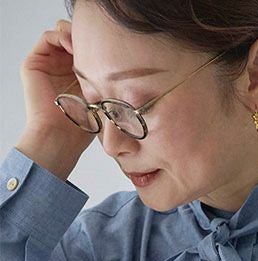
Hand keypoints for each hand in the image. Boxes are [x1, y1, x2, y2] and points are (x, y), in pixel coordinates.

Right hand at [19, 19, 95, 160]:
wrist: (60, 136)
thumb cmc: (83, 124)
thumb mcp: (103, 97)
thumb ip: (108, 80)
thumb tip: (129, 64)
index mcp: (77, 74)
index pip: (87, 47)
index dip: (97, 44)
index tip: (109, 48)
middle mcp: (61, 67)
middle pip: (73, 37)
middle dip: (85, 36)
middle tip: (97, 43)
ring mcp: (47, 64)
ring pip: (61, 34)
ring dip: (74, 34)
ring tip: (85, 46)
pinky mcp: (34, 63)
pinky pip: (48, 38)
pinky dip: (60, 36)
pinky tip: (73, 46)